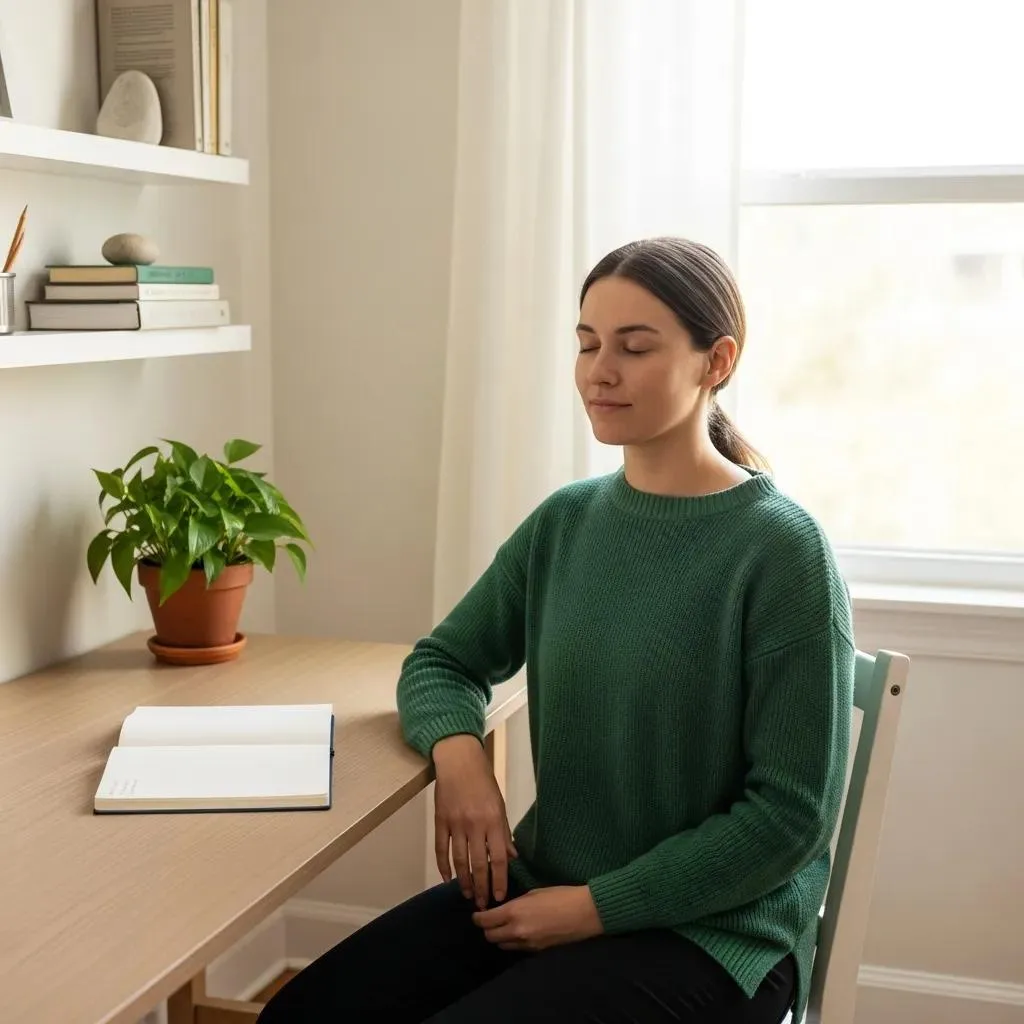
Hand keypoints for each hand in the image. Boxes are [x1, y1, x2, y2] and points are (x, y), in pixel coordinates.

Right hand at [432, 734, 517, 908]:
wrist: (459, 762)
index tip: (499, 897)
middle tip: (482, 905)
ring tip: (467, 894)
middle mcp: (475, 825)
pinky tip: (447, 878)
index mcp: (494, 821)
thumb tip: (511, 857)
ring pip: (459, 860)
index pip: (498, 859)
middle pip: (478, 864)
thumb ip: (504, 833)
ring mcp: (456, 824)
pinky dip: (443, 866)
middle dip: (481, 888)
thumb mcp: (500, 805)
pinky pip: (441, 849)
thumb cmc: (483, 782)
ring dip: (463, 881)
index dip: (499, 880)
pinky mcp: (441, 821)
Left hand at [472, 886, 603, 950]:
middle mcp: (516, 930)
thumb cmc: (560, 895)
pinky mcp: (536, 951)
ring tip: (503, 926)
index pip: (485, 920)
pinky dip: (512, 942)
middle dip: (486, 928)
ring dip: (499, 936)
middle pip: (490, 936)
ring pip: (502, 945)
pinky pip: (516, 949)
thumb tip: (504, 908)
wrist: (584, 913)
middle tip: (489, 920)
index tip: (477, 914)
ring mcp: (526, 943)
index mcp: (514, 912)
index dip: (477, 918)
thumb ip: (516, 903)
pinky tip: (518, 933)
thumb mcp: (534, 893)